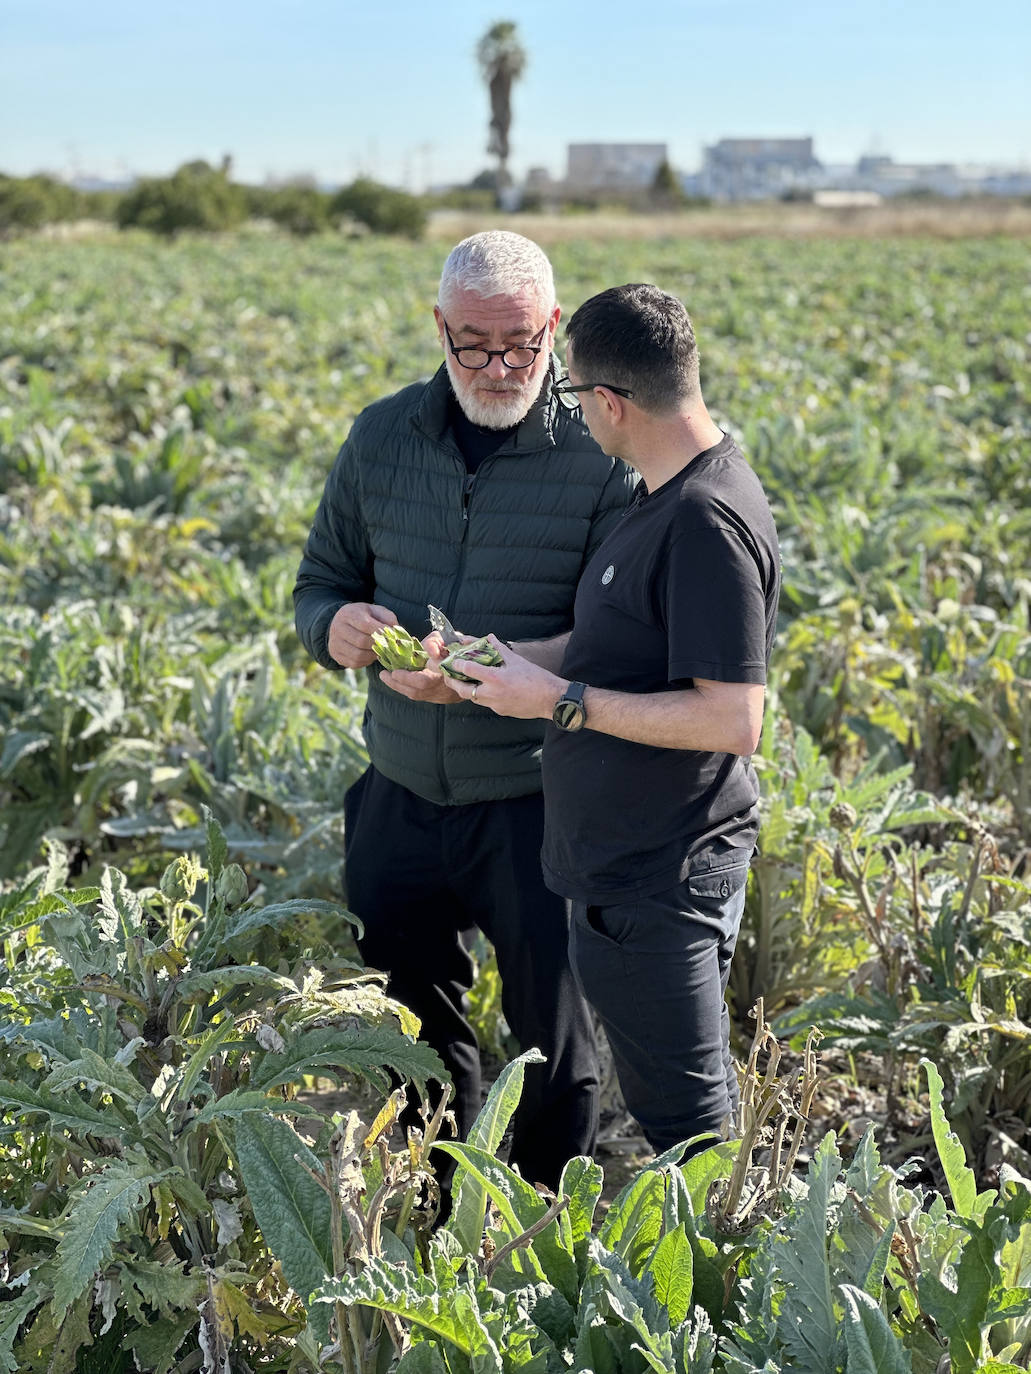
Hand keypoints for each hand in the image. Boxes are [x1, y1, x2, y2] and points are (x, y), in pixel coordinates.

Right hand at [327, 602, 396, 668]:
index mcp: (348, 613)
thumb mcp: (375, 611)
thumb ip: (387, 617)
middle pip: (361, 641)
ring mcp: (335, 643)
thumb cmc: (364, 616)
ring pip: (358, 655)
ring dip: (373, 655)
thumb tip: (395, 632)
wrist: (343, 624)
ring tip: (380, 650)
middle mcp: (337, 628)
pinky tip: (370, 655)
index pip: (366, 625)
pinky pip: (354, 663)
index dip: (381, 631)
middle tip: (388, 645)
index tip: (391, 635)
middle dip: (378, 645)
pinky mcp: (336, 655)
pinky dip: (366, 661)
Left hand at [380, 631, 464, 703]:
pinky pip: (419, 696)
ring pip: (416, 695)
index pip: (424, 680)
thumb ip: (435, 642)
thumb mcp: (449, 640)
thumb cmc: (457, 650)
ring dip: (399, 687)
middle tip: (383, 674)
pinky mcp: (438, 698)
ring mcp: (441, 695)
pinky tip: (397, 681)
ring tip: (386, 677)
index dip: (407, 678)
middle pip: (416, 691)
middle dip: (398, 683)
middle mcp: (442, 687)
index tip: (394, 671)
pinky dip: (406, 688)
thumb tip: (427, 649)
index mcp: (445, 673)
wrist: (471, 668)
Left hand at [446, 635, 565, 719]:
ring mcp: (495, 705)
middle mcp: (492, 693)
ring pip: (473, 698)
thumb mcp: (517, 660)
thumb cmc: (536, 678)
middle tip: (449, 676)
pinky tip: (485, 689)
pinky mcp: (501, 711)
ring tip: (463, 681)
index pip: (468, 670)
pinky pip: (486, 703)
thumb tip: (490, 637)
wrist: (550, 700)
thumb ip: (500, 649)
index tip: (452, 661)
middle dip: (454, 682)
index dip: (457, 664)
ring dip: (467, 690)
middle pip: (464, 690)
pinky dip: (481, 695)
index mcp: (495, 678)